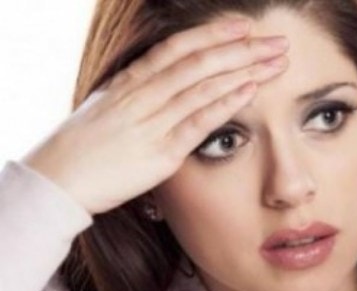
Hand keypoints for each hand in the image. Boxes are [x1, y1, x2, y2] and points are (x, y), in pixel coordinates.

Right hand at [21, 18, 288, 215]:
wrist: (58, 180)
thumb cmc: (83, 145)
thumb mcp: (108, 105)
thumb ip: (139, 91)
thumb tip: (165, 79)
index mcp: (130, 80)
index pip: (179, 47)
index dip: (214, 33)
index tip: (245, 25)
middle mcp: (142, 95)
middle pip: (200, 62)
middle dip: (243, 49)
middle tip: (277, 42)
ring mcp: (152, 122)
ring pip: (203, 87)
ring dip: (245, 72)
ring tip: (277, 63)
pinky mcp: (160, 153)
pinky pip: (198, 122)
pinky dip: (226, 104)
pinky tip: (250, 91)